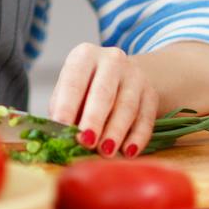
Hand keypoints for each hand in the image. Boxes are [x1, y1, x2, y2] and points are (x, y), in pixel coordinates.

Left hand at [48, 42, 158, 157]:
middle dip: (94, 119)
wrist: (124, 75)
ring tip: (105, 152)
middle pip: (103, 93)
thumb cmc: (87, 88)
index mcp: (84, 56)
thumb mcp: (70, 90)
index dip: (67, 105)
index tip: (61, 126)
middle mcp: (112, 60)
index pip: (74, 82)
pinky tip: (129, 152)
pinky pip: (145, 118)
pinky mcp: (151, 93)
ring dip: (115, 132)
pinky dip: (137, 137)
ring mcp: (134, 75)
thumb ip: (62, 110)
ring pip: (126, 106)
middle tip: (86, 142)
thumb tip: (58, 135)